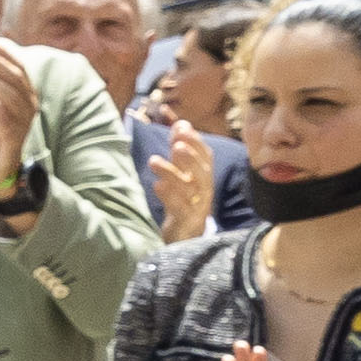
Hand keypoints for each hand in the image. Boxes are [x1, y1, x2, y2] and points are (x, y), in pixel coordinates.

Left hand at [146, 127, 218, 245]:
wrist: (185, 236)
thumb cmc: (183, 200)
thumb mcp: (182, 173)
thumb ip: (180, 150)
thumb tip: (180, 123)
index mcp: (203, 178)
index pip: (206, 157)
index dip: (196, 142)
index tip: (181, 127)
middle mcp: (204, 191)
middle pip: (204, 173)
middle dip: (191, 157)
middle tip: (177, 144)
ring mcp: (197, 208)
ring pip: (191, 190)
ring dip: (173, 173)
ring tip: (153, 161)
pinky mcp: (186, 223)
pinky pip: (181, 209)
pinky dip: (170, 197)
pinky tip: (157, 185)